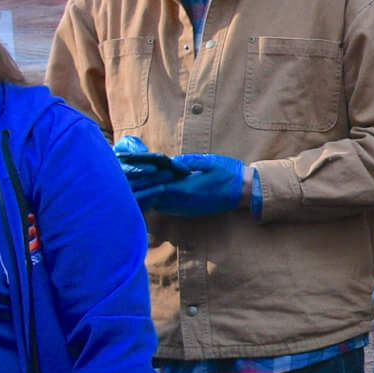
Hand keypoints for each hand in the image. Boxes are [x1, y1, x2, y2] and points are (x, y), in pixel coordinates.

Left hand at [132, 153, 247, 216]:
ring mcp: (186, 208)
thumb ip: (189, 161)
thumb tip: (170, 161)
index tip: (132, 177)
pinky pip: (167, 209)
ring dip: (148, 198)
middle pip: (154, 199)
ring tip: (135, 190)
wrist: (245, 191)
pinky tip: (151, 196)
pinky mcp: (189, 211)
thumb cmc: (229, 173)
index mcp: (187, 189)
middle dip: (142, 192)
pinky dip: (156, 203)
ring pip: (158, 206)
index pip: (157, 187)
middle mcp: (184, 202)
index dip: (144, 183)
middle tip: (128, 185)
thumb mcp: (210, 161)